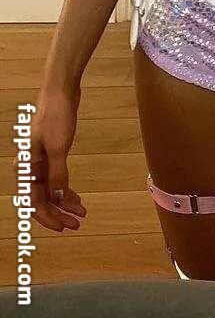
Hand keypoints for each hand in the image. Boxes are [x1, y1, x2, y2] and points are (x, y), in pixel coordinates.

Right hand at [16, 87, 86, 231]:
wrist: (61, 93)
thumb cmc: (56, 117)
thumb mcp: (59, 147)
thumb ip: (58, 174)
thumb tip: (59, 198)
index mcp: (26, 168)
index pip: (34, 202)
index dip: (48, 218)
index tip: (64, 227)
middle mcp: (30, 168)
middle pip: (42, 200)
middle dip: (59, 213)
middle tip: (77, 223)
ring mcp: (41, 163)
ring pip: (50, 191)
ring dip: (64, 203)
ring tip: (82, 212)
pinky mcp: (52, 156)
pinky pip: (56, 180)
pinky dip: (66, 190)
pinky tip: (77, 197)